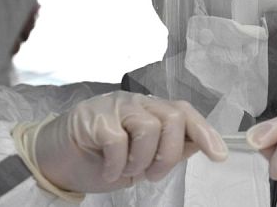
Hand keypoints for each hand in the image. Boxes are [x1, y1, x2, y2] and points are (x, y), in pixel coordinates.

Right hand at [18, 91, 227, 193]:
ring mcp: (115, 106)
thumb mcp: (142, 158)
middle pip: (173, 118)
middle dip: (169, 154)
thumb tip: (202, 145)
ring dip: (141, 160)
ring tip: (127, 170)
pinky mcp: (93, 117)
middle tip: (151, 173)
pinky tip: (109, 171)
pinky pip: (118, 140)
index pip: (185, 112)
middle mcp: (137, 103)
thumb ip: (169, 148)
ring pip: (149, 127)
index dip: (205, 132)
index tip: (220, 155)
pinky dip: (117, 164)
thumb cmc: (101, 157)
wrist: (56, 160)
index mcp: (152, 111)